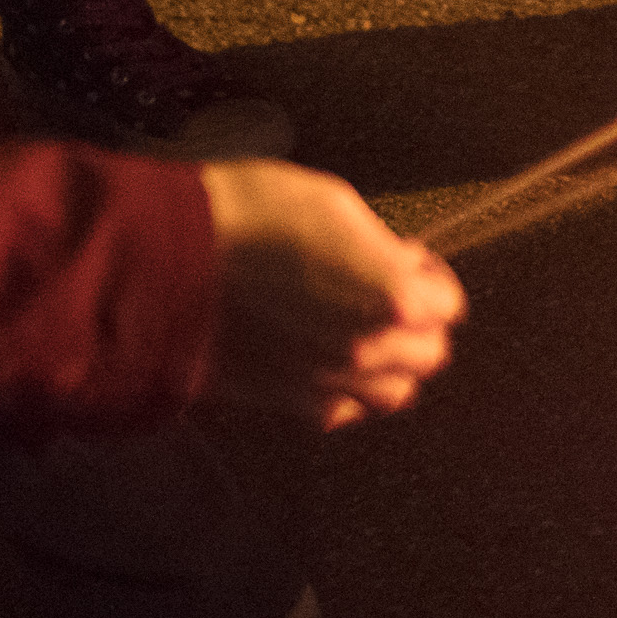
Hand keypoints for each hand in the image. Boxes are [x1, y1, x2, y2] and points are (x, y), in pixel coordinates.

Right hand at [197, 160, 462, 427]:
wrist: (169, 262)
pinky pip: (340, 412)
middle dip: (419, 325)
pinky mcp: (285, 403)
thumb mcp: (335, 205)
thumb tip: (396, 263)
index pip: (448, 306)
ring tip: (364, 332)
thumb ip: (379, 249)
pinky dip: (346, 392)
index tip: (412, 263)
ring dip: (390, 365)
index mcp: (391, 296)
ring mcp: (326, 382)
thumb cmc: (247, 219)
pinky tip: (327, 361)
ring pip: (391, 394)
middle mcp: (367, 349)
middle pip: (428, 355)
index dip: (432, 279)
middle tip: (392, 296)